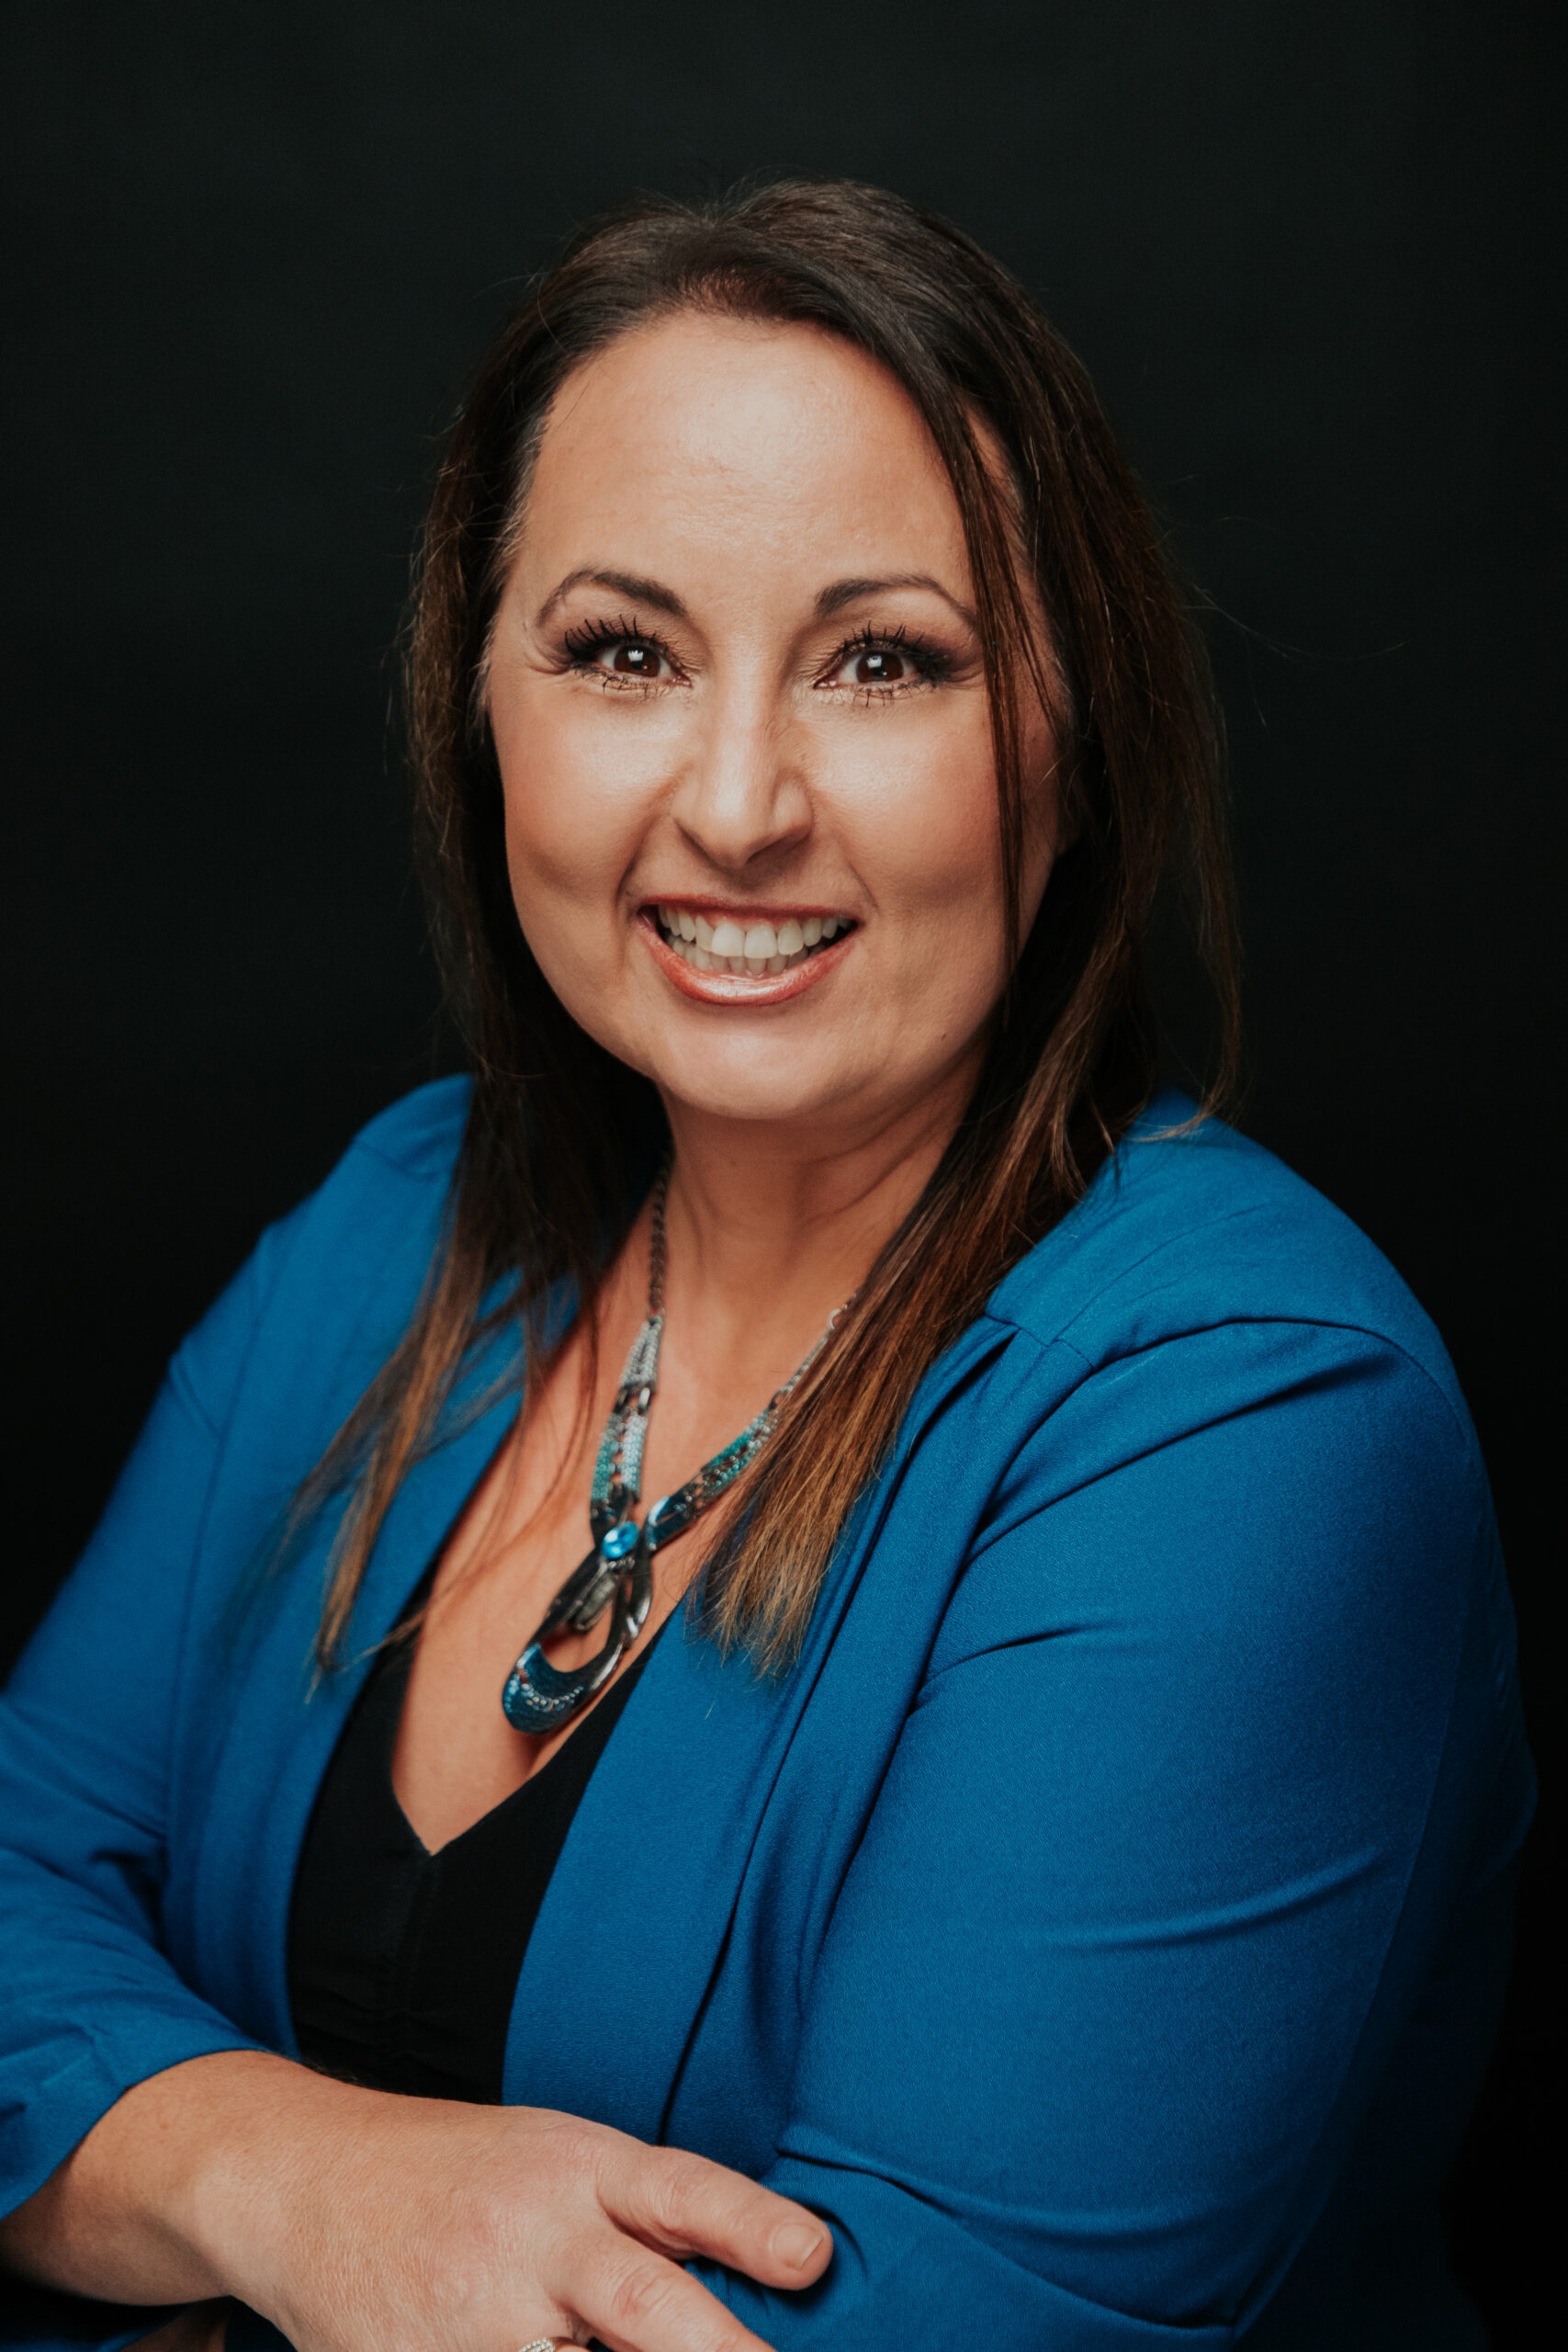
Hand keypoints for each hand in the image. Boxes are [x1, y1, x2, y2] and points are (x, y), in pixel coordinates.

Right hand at [2, 2053, 830, 2351]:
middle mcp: (536, 2236)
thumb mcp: (564, 2161)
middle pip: (643, 2303)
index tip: (814, 2259)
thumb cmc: (469, 2177)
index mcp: (582, 2170)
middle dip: (713, 2351)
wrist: (311, 2180)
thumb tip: (778, 2279)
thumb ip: (652, 2219)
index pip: (685, 2191)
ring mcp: (473, 2314)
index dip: (752, 2225)